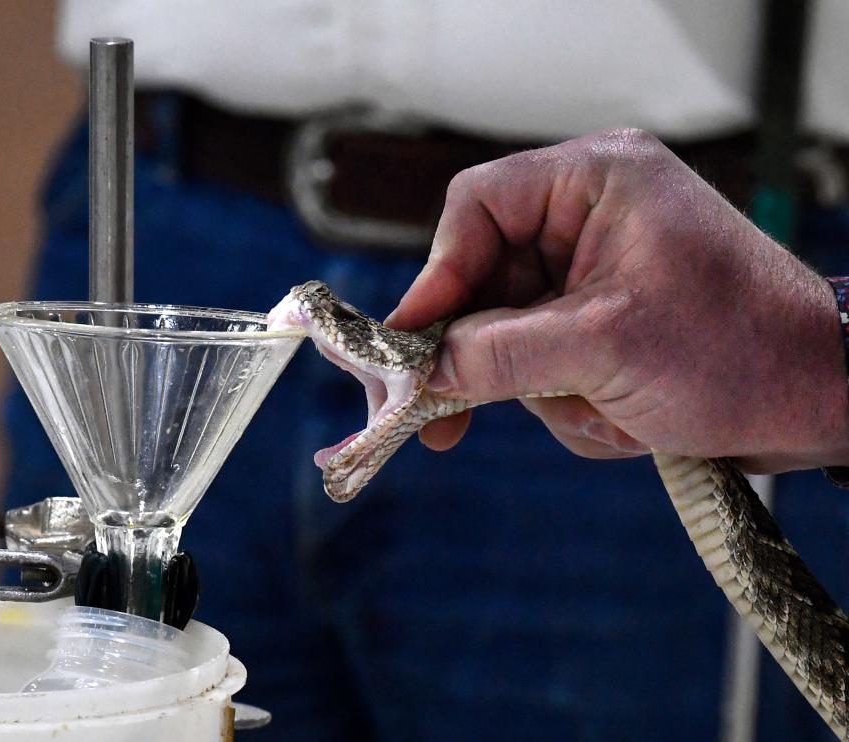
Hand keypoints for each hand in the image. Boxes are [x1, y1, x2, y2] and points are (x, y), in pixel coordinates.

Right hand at [386, 129, 848, 472]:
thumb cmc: (739, 349)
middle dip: (478, 353)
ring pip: (506, 333)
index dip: (436, 276)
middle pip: (481, 278)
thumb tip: (421, 370)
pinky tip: (620, 417)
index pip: (476, 209)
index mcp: (594, 183)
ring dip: (541, 388)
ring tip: (604, 413)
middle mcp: (584, 220)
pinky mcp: (596, 322)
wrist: (816, 401)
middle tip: (438, 415)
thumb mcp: (607, 348)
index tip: (410, 344)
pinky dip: (568, 403)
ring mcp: (588, 275)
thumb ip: (499, 353)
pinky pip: (540, 364)